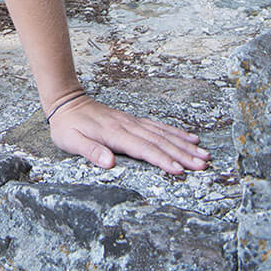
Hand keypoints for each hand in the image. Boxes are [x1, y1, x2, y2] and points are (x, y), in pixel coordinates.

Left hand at [47, 92, 210, 174]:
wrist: (67, 101)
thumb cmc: (68, 126)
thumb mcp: (71, 141)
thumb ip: (91, 151)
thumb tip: (109, 162)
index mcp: (114, 134)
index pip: (143, 149)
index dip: (162, 160)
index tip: (179, 170)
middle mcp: (128, 126)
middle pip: (159, 142)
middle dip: (182, 154)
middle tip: (203, 164)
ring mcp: (132, 122)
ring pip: (163, 134)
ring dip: (184, 144)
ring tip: (203, 153)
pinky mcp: (133, 121)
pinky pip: (158, 127)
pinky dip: (175, 133)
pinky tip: (188, 138)